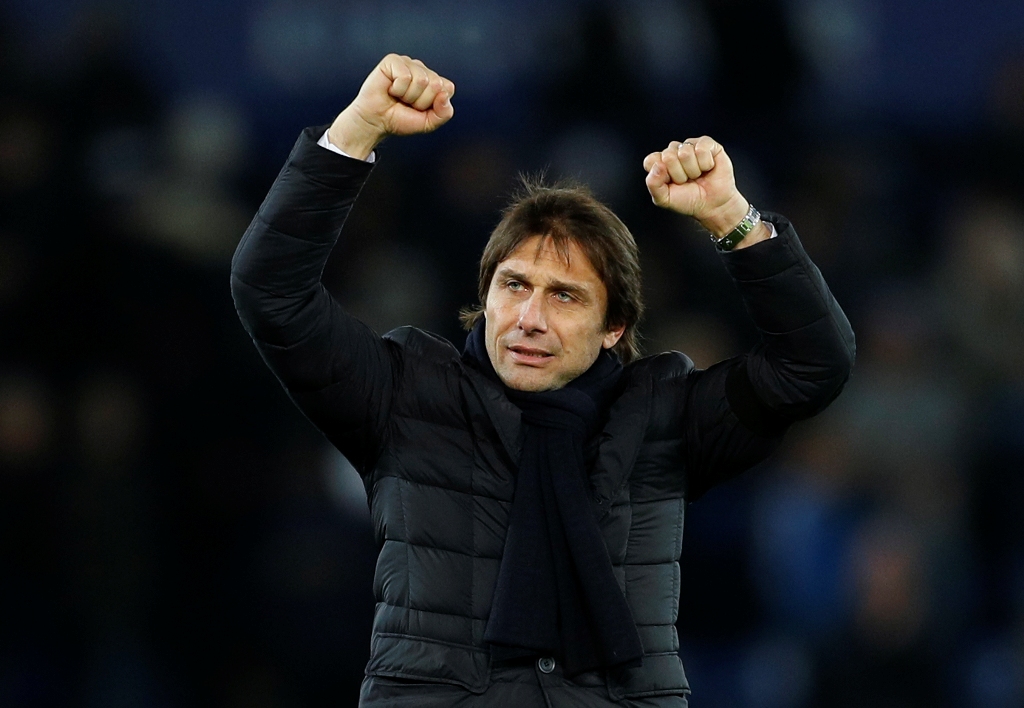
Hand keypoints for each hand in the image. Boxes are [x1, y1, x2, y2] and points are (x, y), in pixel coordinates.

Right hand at [328, 54, 455, 159]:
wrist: (376, 122)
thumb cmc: (400, 119)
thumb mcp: (429, 123)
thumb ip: (444, 113)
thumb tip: (444, 95)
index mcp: (433, 81)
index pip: (448, 88)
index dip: (435, 104)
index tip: (420, 109)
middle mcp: (422, 69)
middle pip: (436, 84)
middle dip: (421, 101)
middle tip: (407, 103)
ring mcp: (408, 63)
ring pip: (421, 80)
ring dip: (408, 96)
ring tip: (399, 97)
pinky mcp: (393, 60)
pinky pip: (405, 76)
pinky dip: (398, 89)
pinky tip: (390, 89)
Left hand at [643, 137, 750, 237]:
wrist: (713, 205)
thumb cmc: (688, 200)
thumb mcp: (664, 199)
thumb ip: (653, 184)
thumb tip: (658, 166)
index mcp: (660, 163)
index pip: (651, 161)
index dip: (661, 175)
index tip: (671, 184)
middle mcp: (673, 152)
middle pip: (668, 156)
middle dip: (679, 175)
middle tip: (687, 181)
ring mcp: (689, 146)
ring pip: (685, 152)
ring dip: (693, 170)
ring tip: (697, 175)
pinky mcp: (706, 144)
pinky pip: (701, 149)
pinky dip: (706, 163)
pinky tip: (707, 168)